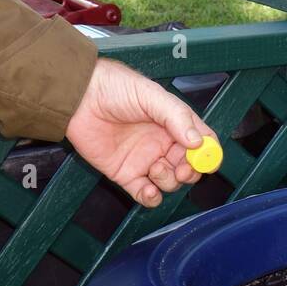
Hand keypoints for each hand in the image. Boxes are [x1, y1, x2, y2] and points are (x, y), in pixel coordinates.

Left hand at [65, 57, 216, 207]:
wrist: (78, 97)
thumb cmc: (114, 87)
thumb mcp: (150, 95)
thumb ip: (176, 116)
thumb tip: (197, 142)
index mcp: (173, 124)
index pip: (202, 143)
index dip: (208, 154)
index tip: (206, 159)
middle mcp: (162, 144)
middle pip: (189, 167)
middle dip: (190, 172)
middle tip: (182, 169)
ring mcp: (145, 161)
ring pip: (170, 183)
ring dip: (168, 181)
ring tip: (155, 168)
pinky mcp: (126, 175)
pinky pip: (145, 194)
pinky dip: (151, 198)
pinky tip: (148, 189)